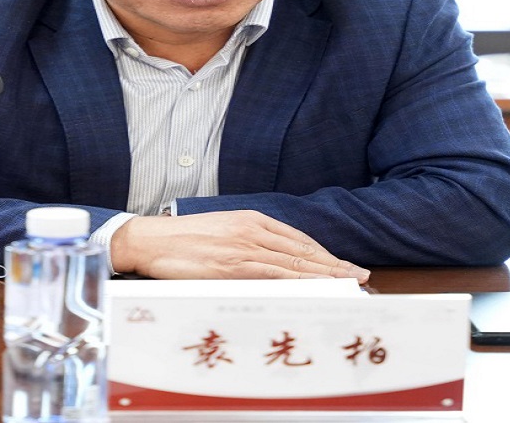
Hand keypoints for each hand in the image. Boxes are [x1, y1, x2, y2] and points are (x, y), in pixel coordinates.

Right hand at [110, 210, 369, 282]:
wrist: (149, 239)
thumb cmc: (181, 239)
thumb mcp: (221, 232)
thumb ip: (246, 243)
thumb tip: (270, 262)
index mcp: (250, 220)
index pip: (297, 239)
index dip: (324, 254)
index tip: (343, 266)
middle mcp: (251, 231)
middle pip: (302, 251)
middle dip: (334, 266)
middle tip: (359, 277)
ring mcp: (243, 248)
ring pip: (293, 263)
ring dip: (324, 276)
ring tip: (347, 286)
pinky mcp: (231, 265)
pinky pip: (272, 275)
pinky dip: (298, 282)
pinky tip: (314, 289)